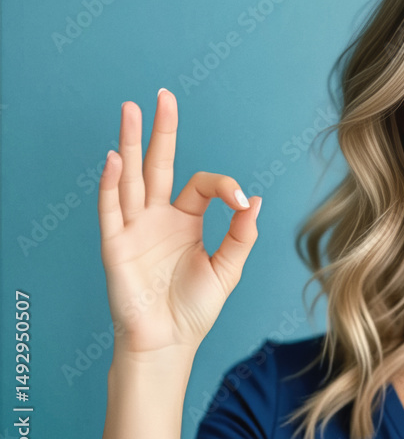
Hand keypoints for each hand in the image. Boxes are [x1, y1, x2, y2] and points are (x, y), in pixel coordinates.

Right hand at [97, 88, 261, 358]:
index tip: (241, 202)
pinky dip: (112, 184)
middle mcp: (158, 217)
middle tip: (161, 95)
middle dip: (160, 130)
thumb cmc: (195, 309)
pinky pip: (112, 209)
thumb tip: (256, 200)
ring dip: (129, 143)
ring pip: (131, 177)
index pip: (202, 185)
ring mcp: (134, 228)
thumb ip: (242, 235)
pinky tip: (115, 158)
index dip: (225, 187)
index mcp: (186, 220)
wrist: (169, 342)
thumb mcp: (228, 269)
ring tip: (129, 109)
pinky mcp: (116, 245)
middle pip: (158, 164)